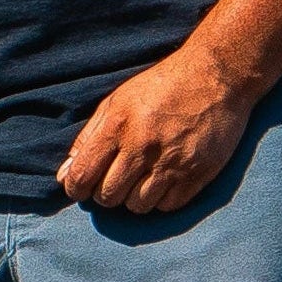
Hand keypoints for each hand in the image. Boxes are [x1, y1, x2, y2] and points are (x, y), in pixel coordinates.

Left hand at [57, 42, 256, 214]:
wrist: (216, 75)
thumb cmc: (161, 87)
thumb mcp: (117, 102)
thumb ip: (88, 139)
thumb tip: (65, 175)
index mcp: (118, 126)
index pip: (83, 176)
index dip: (76, 189)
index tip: (81, 187)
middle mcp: (143, 147)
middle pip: (108, 196)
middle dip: (105, 193)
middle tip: (115, 178)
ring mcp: (172, 162)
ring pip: (137, 206)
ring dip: (134, 197)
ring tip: (141, 178)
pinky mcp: (198, 173)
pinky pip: (167, 206)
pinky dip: (161, 199)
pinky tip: (163, 179)